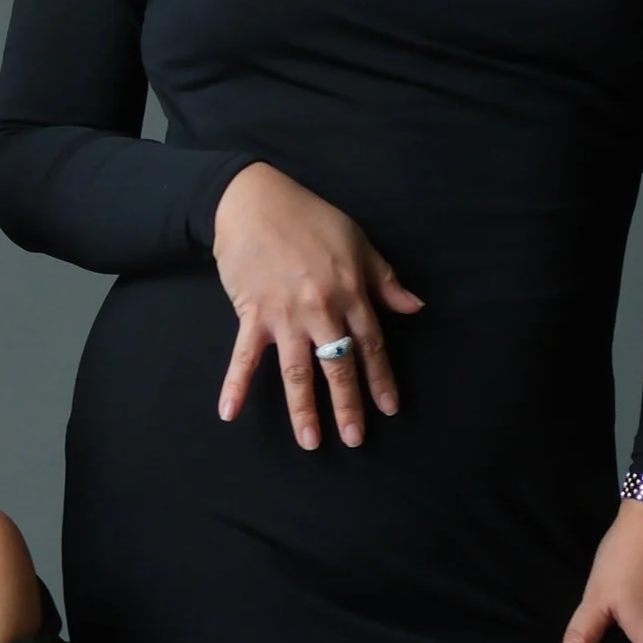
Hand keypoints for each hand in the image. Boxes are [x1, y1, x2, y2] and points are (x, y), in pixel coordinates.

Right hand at [210, 163, 424, 445]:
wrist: (254, 201)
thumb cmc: (309, 217)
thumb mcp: (358, 242)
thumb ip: (384, 279)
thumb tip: (414, 307)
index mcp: (351, 293)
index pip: (371, 346)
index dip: (381, 379)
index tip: (388, 409)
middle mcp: (321, 310)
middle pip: (338, 366)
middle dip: (347, 405)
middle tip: (354, 439)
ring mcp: (284, 316)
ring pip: (297, 370)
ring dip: (302, 408)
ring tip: (310, 441)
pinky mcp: (252, 314)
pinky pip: (243, 356)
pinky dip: (234, 384)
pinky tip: (228, 412)